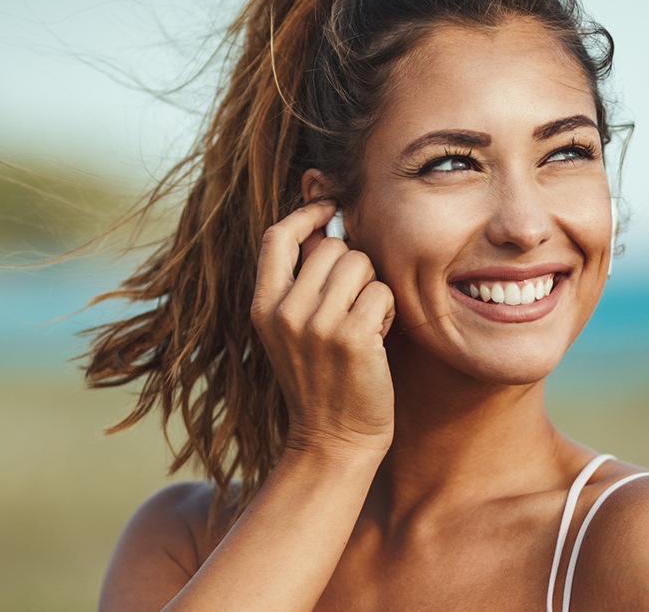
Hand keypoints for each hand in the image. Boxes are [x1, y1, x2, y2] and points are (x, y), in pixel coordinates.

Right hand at [251, 200, 396, 457]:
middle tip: (353, 307)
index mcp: (263, 306)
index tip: (330, 210)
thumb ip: (302, 283)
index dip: (306, 214)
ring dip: (371, 290)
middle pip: (333, 248)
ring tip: (363, 324)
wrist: (333, 439)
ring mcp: (316, 324)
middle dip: (353, 269)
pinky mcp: (352, 336)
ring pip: (360, 265)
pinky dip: (386, 311)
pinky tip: (376, 339)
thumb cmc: (322, 379)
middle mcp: (284, 311)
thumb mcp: (293, 331)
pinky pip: (381, 291)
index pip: (278, 237)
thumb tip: (329, 226)